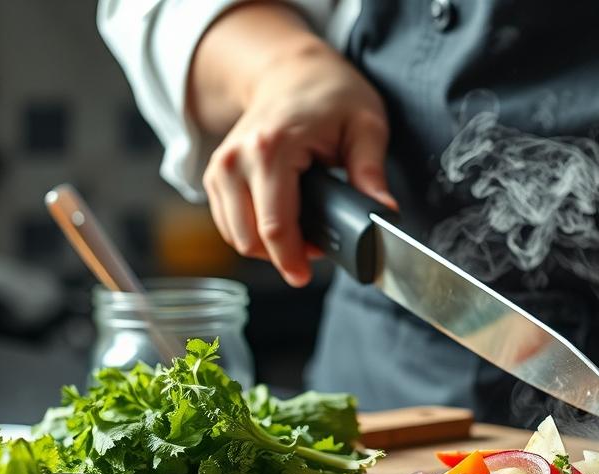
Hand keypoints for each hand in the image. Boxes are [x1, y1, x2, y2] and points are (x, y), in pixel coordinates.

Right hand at [192, 5, 396, 286]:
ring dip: (269, 247)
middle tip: (319, 248)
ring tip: (305, 233)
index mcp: (272, 149)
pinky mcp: (216, 176)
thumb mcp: (365, 127)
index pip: (274, 225)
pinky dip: (254, 234)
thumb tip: (382, 213)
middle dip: (284, 255)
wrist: (291, 71)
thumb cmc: (331, 96)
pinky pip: (229, 225)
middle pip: (249, 238)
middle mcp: (236, 159)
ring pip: (236, 237)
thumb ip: (371, 173)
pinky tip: (283, 224)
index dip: (292, 259)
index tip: (306, 276)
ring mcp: (221, 168)